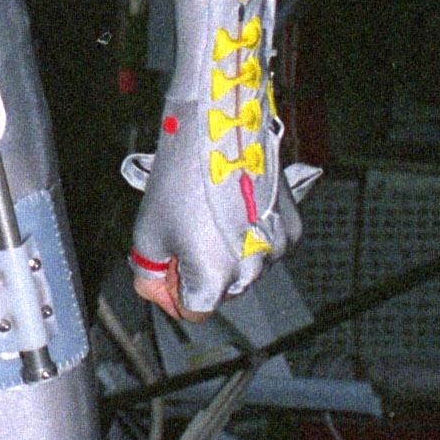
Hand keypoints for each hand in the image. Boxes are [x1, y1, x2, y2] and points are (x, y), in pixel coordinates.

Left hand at [128, 119, 284, 322]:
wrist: (218, 128)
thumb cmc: (184, 176)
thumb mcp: (147, 231)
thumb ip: (150, 271)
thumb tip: (155, 286)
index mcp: (213, 279)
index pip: (193, 310)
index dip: (172, 292)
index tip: (165, 268)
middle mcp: (251, 269)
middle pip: (221, 290)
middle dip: (198, 270)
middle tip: (180, 234)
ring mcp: (276, 248)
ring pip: (246, 267)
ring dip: (227, 253)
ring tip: (207, 214)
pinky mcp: (293, 226)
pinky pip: (268, 245)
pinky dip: (251, 235)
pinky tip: (233, 207)